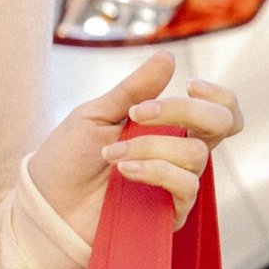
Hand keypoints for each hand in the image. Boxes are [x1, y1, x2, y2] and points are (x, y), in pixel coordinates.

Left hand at [27, 57, 243, 235]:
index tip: (190, 84)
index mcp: (168, 127)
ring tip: (111, 154)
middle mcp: (178, 154)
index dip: (218, 96)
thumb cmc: (69, 159)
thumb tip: (168, 56)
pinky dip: (155, 170)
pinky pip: (185, 186)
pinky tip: (125, 170)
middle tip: (140, 114)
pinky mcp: (170, 213)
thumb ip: (134, 89)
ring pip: (195, 155)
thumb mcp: (97, 114)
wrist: (47, 205)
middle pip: (220, 126)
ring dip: (150, 146)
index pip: (218, 111)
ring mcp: (176, 184)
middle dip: (188, 110)